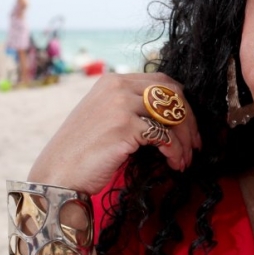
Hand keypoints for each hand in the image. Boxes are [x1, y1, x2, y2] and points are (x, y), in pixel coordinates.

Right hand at [27, 73, 201, 194]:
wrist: (57, 175)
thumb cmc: (83, 152)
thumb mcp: (106, 117)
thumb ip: (131, 107)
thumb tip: (172, 115)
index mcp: (113, 80)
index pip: (163, 82)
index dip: (182, 104)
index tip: (190, 127)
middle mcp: (117, 86)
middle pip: (172, 95)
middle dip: (190, 121)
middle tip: (196, 144)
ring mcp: (120, 104)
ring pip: (171, 115)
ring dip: (185, 140)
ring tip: (184, 159)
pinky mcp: (124, 126)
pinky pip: (164, 136)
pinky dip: (175, 151)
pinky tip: (174, 163)